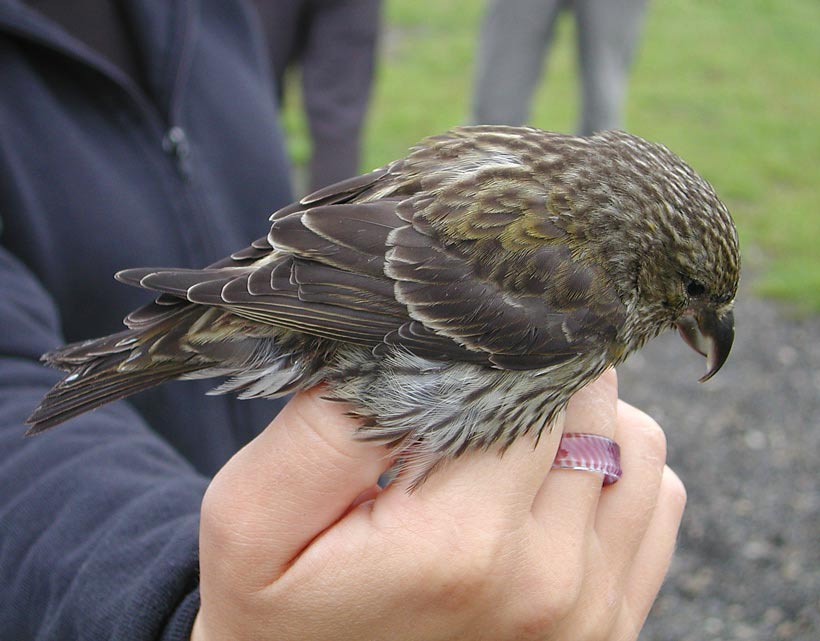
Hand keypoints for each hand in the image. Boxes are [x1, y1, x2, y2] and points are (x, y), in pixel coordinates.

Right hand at [191, 370, 684, 640]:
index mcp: (462, 544)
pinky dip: (617, 472)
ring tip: (510, 436)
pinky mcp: (612, 624)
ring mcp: (591, 610)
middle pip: (590, 408)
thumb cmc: (278, 606)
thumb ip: (327, 430)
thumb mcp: (253, 518)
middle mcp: (547, 583)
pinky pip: (659, 502)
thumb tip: (411, 346)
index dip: (497, 348)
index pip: (531, 385)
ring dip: (583, 420)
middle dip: (537, 377)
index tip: (461, 347)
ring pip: (637, 443)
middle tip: (473, 392)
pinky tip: (549, 483)